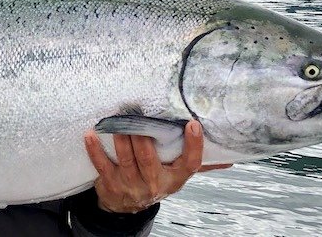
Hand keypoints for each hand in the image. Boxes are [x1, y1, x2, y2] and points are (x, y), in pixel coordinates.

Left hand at [83, 120, 233, 212]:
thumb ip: (200, 163)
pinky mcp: (111, 184)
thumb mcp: (177, 174)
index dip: (193, 145)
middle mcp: (155, 183)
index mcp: (175, 177)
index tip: (193, 124)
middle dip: (144, 139)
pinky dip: (95, 150)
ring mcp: (132, 185)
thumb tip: (230, 158)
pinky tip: (91, 135)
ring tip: (118, 121)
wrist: (128, 206)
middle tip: (139, 116)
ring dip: (122, 141)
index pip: (189, 164)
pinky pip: (102, 166)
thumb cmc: (155, 180)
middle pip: (151, 160)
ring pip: (127, 161)